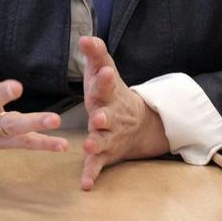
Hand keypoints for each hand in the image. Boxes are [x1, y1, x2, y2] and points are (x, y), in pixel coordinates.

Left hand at [79, 36, 169, 189]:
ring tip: (88, 144)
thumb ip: (95, 54)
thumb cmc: (110, 92)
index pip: (107, 83)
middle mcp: (110, 114)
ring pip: (102, 140)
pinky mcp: (103, 152)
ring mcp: (108, 135)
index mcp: (108, 92)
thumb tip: (84, 37)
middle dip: (103, 115)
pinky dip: (91, 174)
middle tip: (98, 116)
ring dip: (96, 142)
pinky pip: (97, 164)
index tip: (105, 71)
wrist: (136, 122)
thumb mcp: (104, 70)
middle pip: (107, 114)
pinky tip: (86, 184)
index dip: (105, 78)